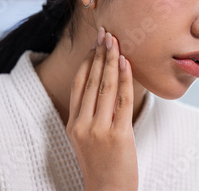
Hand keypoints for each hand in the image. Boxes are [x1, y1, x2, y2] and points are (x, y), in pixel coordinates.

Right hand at [66, 27, 137, 190]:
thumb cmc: (101, 164)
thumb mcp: (86, 138)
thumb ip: (90, 114)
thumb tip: (103, 84)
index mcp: (72, 123)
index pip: (78, 84)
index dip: (87, 61)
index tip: (95, 44)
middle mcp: (82, 124)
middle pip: (91, 81)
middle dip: (100, 54)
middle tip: (106, 33)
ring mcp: (98, 129)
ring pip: (105, 86)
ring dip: (111, 60)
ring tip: (116, 41)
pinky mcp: (118, 134)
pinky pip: (122, 100)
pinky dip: (124, 79)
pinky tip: (126, 63)